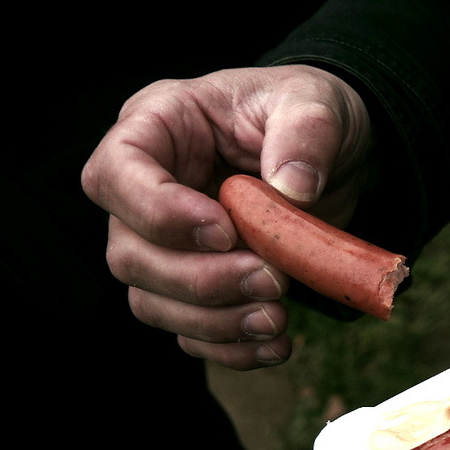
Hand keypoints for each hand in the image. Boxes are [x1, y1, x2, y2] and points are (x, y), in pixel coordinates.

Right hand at [81, 65, 372, 368]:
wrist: (335, 155)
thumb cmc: (307, 112)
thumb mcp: (314, 101)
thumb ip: (305, 132)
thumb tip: (294, 187)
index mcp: (157, 127)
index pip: (114, 175)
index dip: (160, 213)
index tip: (226, 230)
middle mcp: (145, 190)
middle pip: (130, 253)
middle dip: (200, 279)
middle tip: (272, 280)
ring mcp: (165, 244)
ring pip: (152, 301)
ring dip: (214, 322)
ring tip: (277, 318)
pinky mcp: (194, 286)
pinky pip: (189, 332)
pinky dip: (229, 348)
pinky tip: (274, 344)